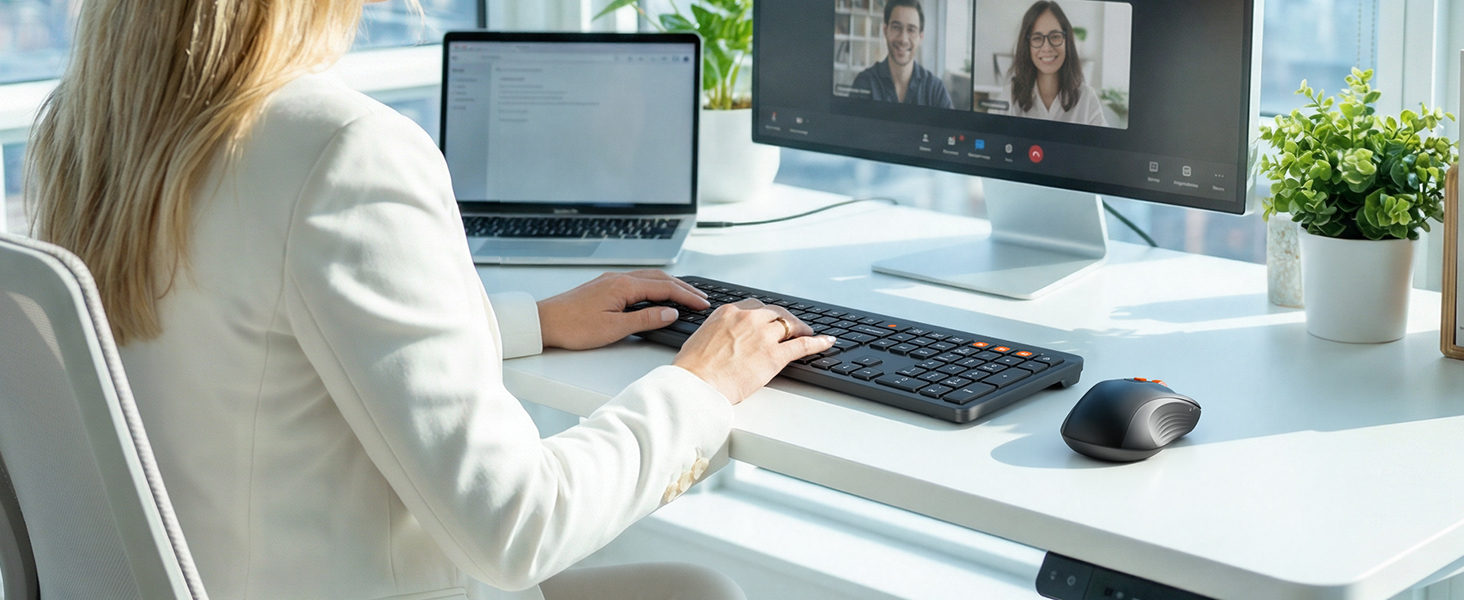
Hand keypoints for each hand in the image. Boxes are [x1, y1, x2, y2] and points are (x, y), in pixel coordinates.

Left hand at [537, 270, 710, 349]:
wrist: (543, 322)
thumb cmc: (573, 327)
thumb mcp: (614, 328)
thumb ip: (645, 319)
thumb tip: (670, 312)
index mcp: (624, 286)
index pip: (665, 289)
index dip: (687, 297)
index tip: (703, 304)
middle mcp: (619, 278)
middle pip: (660, 279)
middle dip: (683, 288)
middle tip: (702, 298)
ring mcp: (611, 280)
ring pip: (649, 278)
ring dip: (670, 285)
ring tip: (686, 294)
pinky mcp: (604, 286)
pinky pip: (637, 280)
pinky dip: (654, 285)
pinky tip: (657, 293)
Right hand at [673, 299, 836, 403]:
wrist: (697, 383)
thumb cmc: (693, 368)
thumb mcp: (701, 338)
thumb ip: (716, 333)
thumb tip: (720, 339)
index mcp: (728, 313)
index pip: (755, 306)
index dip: (766, 314)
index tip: (769, 319)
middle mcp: (748, 319)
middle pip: (775, 313)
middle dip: (785, 319)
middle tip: (791, 326)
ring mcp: (764, 336)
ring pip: (790, 325)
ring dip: (801, 328)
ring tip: (808, 333)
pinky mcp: (775, 356)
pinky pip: (802, 345)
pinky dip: (817, 342)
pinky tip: (826, 341)